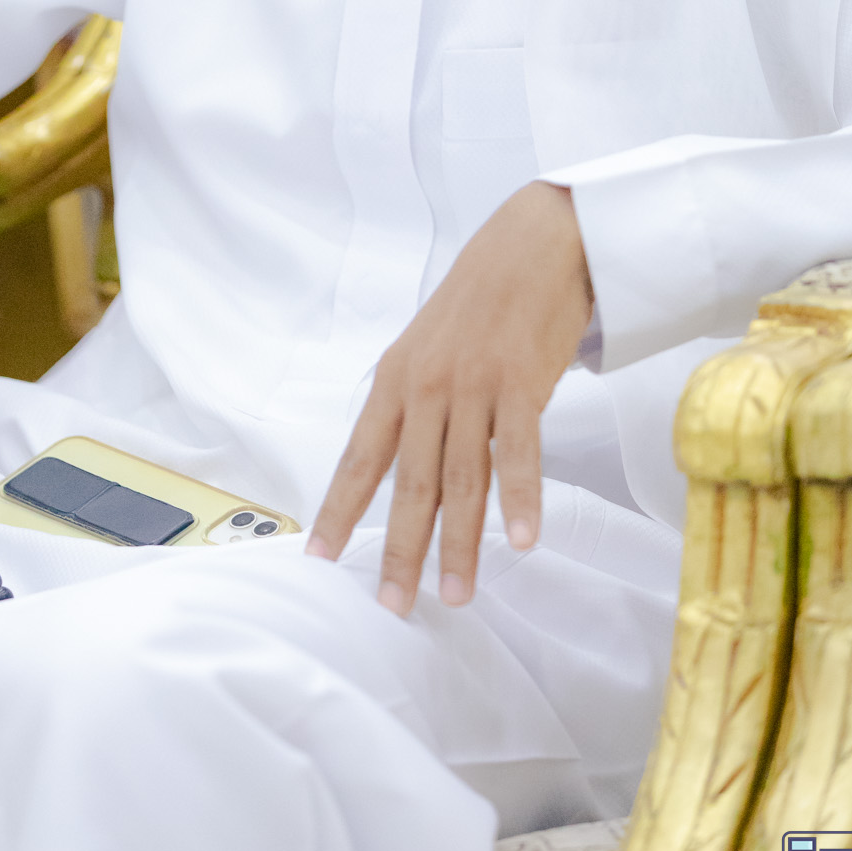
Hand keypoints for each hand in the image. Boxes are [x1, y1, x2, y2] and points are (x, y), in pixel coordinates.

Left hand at [307, 181, 591, 614]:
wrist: (530, 245)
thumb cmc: (477, 303)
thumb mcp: (426, 349)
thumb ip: (413, 407)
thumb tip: (399, 467)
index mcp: (395, 381)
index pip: (359, 458)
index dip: (339, 510)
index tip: (321, 558)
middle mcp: (427, 386)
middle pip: (410, 482)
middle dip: (401, 549)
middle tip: (396, 605)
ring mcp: (474, 385)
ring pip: (463, 478)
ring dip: (462, 543)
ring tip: (457, 594)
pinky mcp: (522, 381)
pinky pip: (520, 451)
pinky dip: (521, 499)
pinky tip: (520, 541)